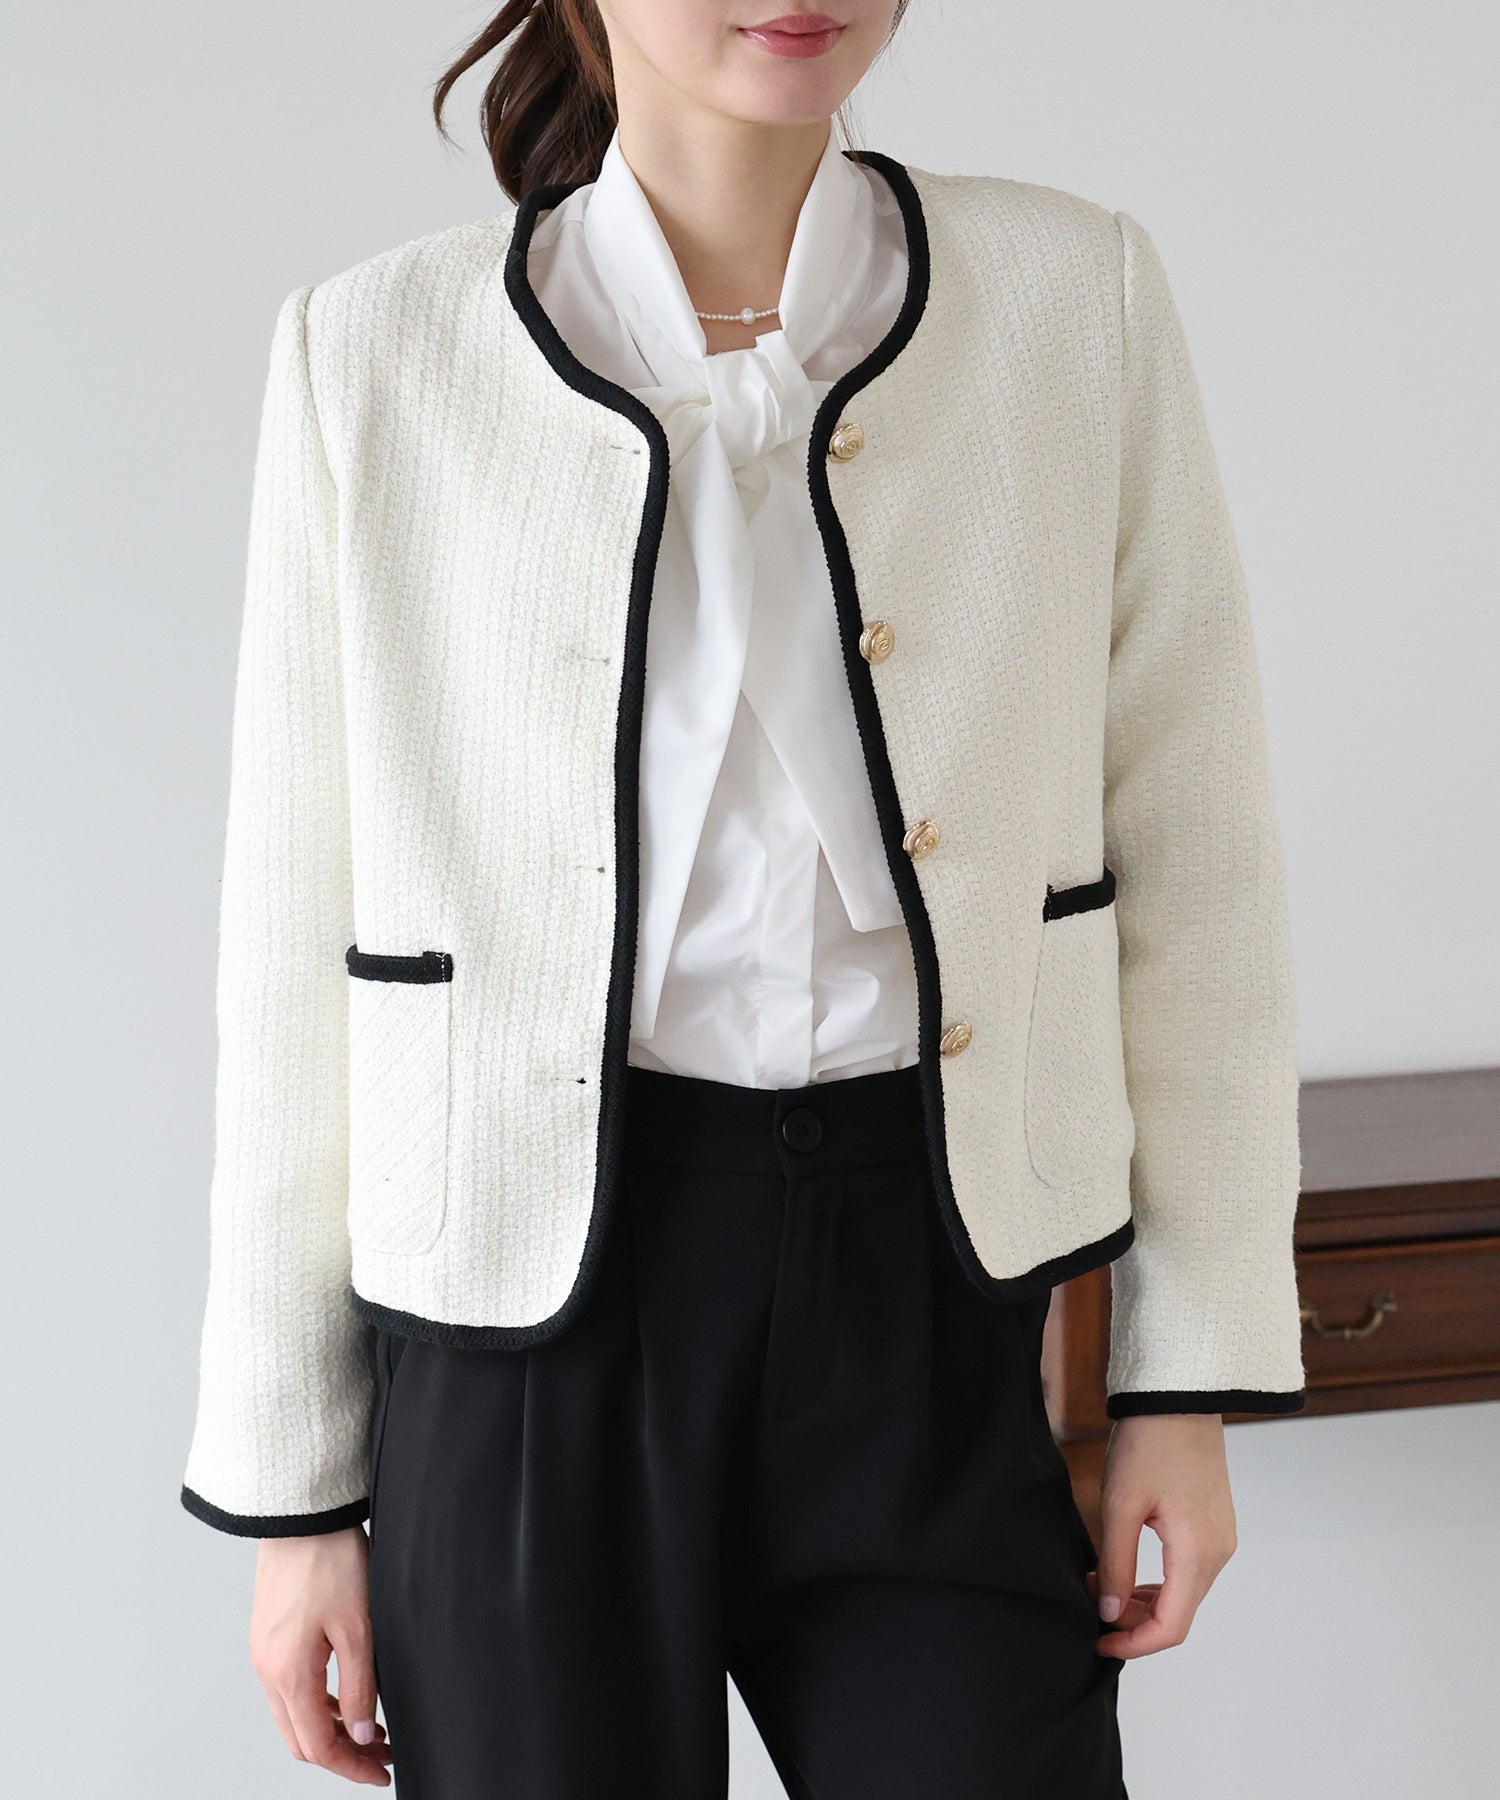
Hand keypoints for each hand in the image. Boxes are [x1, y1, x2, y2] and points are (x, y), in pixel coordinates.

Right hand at [249, 1527, 391, 1784]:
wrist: (302, 1513)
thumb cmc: (331, 1559)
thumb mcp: (360, 1626)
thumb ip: (362, 1687)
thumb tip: (364, 1735)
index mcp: (288, 1673)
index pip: (318, 1745)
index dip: (352, 1766)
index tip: (381, 1772)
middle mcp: (268, 1670)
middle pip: (301, 1739)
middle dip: (342, 1754)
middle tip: (381, 1754)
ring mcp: (264, 1654)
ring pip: (294, 1715)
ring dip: (330, 1729)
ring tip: (372, 1727)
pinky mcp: (268, 1637)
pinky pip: (289, 1689)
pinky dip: (317, 1704)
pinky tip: (347, 1695)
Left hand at [1086, 1412, 1236, 1658]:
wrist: (1178, 1396)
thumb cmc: (1149, 1444)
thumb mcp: (1121, 1505)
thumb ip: (1115, 1563)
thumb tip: (1109, 1612)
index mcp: (1197, 1553)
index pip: (1172, 1627)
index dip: (1133, 1644)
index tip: (1097, 1641)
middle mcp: (1218, 1553)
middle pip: (1179, 1614)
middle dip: (1133, 1622)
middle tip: (1090, 1608)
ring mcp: (1219, 1537)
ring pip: (1182, 1593)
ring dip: (1142, 1600)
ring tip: (1099, 1585)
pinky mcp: (1213, 1523)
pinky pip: (1186, 1569)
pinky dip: (1156, 1579)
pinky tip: (1122, 1567)